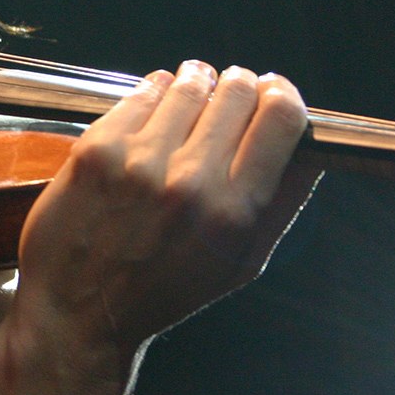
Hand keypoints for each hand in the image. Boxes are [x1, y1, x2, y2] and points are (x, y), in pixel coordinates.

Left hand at [11, 60, 316, 373]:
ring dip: (197, 82)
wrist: (81, 311)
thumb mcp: (241, 263)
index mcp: (235, 213)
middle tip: (232, 92)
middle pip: (237, 90)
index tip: (276, 93)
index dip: (284, 96)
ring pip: (189, 83)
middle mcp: (190, 183)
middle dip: (240, 85)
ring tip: (193, 94)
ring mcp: (140, 162)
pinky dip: (155, 92)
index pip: (281, 117)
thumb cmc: (165, 289)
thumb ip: (283, 202)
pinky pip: (143, 91)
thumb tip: (314, 146)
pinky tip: (155, 109)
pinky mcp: (98, 149)